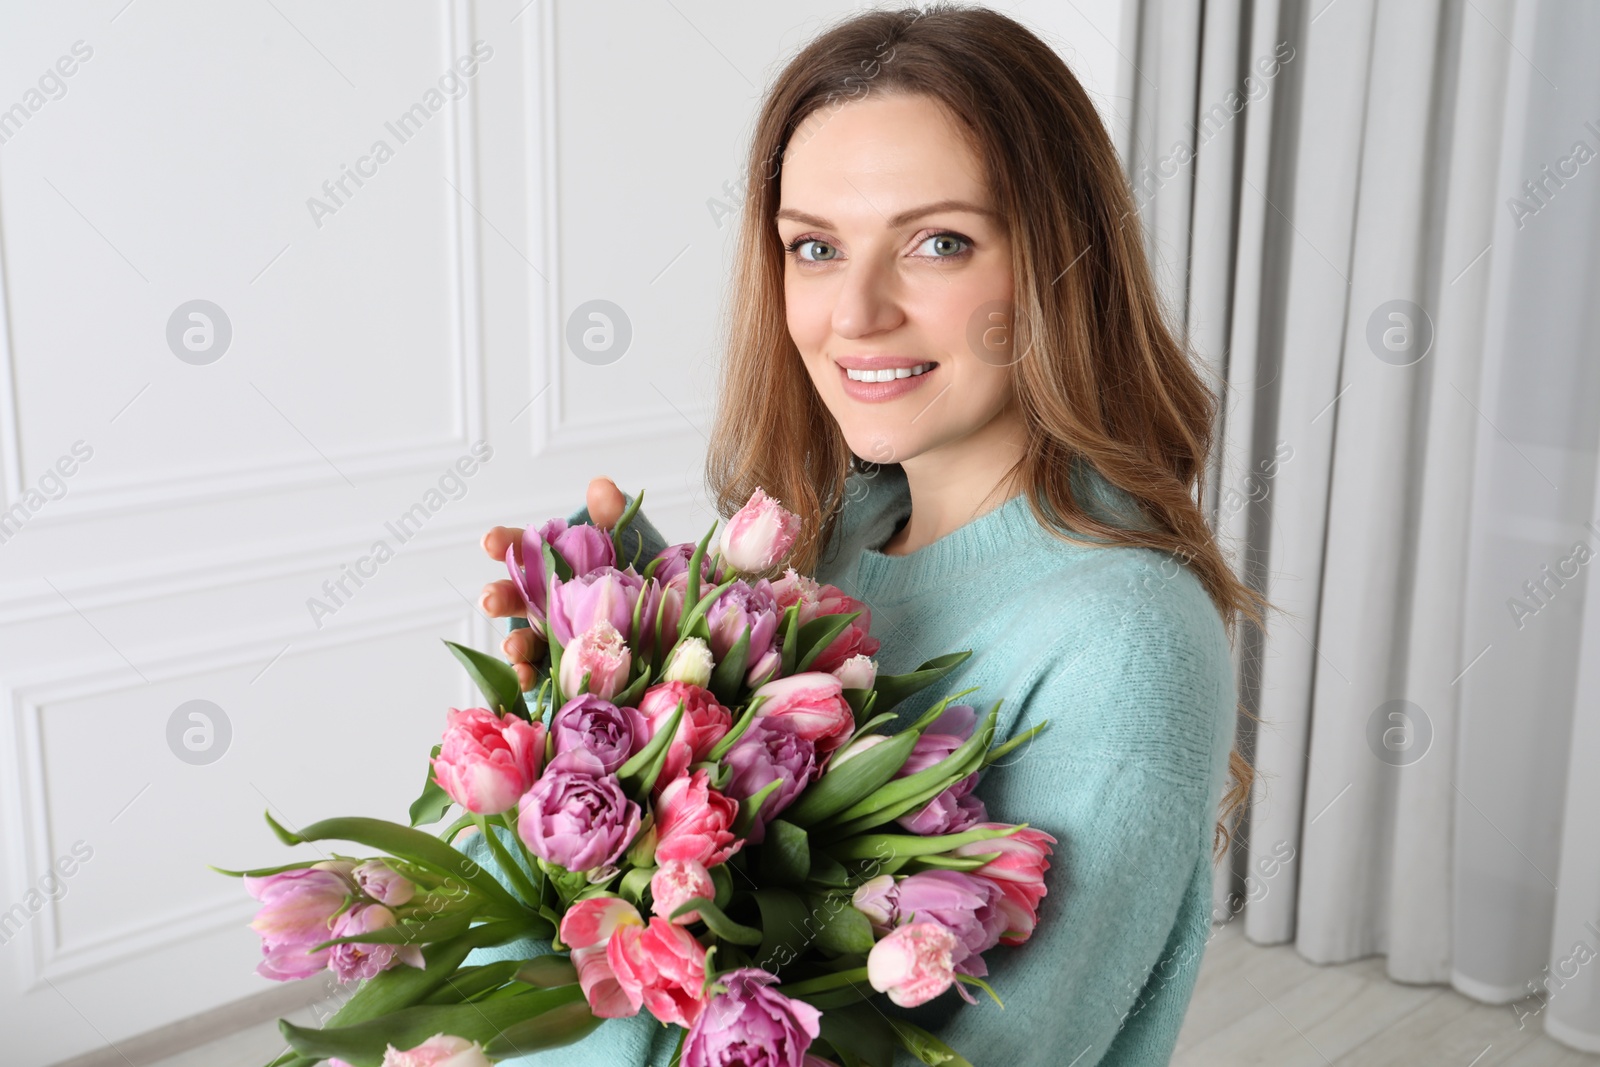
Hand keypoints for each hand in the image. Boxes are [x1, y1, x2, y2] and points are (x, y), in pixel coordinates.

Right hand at [479, 477, 626, 690]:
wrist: (668, 617)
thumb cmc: (633, 575)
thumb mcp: (627, 542)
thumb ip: (610, 516)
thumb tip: (601, 487)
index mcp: (552, 565)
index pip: (521, 550)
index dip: (505, 544)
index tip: (490, 542)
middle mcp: (545, 601)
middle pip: (514, 598)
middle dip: (500, 597)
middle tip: (490, 599)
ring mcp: (552, 636)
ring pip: (525, 639)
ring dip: (515, 644)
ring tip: (512, 649)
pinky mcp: (565, 667)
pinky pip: (544, 674)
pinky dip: (533, 678)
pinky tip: (530, 679)